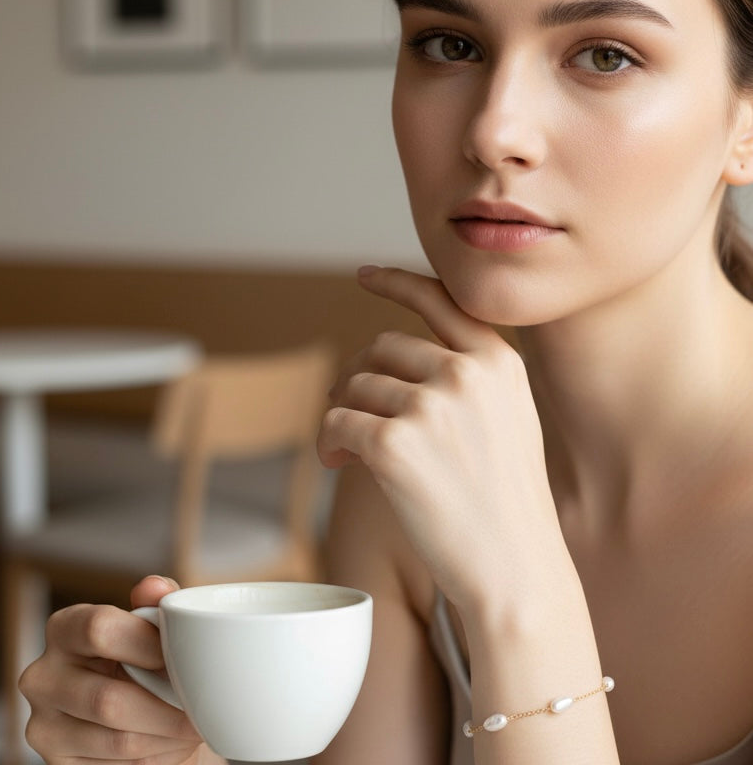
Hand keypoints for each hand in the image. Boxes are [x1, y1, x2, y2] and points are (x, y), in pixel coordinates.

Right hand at [20, 576, 206, 764]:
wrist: (137, 712)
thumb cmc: (147, 658)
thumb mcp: (155, 623)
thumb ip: (157, 602)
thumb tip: (155, 587)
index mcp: (65, 627)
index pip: (99, 628)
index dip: (148, 645)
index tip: (184, 656)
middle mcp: (42, 675)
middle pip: (108, 698)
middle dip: (167, 705)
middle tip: (202, 703)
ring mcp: (43, 725)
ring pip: (118, 738)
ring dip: (167, 734)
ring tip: (194, 724)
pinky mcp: (57, 764)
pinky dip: (155, 756)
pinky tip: (171, 742)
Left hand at [318, 267, 567, 616]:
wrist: (517, 571)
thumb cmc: (507, 506)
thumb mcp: (508, 423)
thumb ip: (467, 383)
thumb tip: (391, 363)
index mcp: (499, 363)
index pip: (440, 300)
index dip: (397, 282)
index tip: (364, 275)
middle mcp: (467, 374)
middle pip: (381, 346)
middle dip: (359, 376)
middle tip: (349, 412)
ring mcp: (431, 406)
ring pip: (355, 385)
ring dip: (341, 413)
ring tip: (345, 449)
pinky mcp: (393, 444)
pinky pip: (337, 422)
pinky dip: (328, 441)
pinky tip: (336, 463)